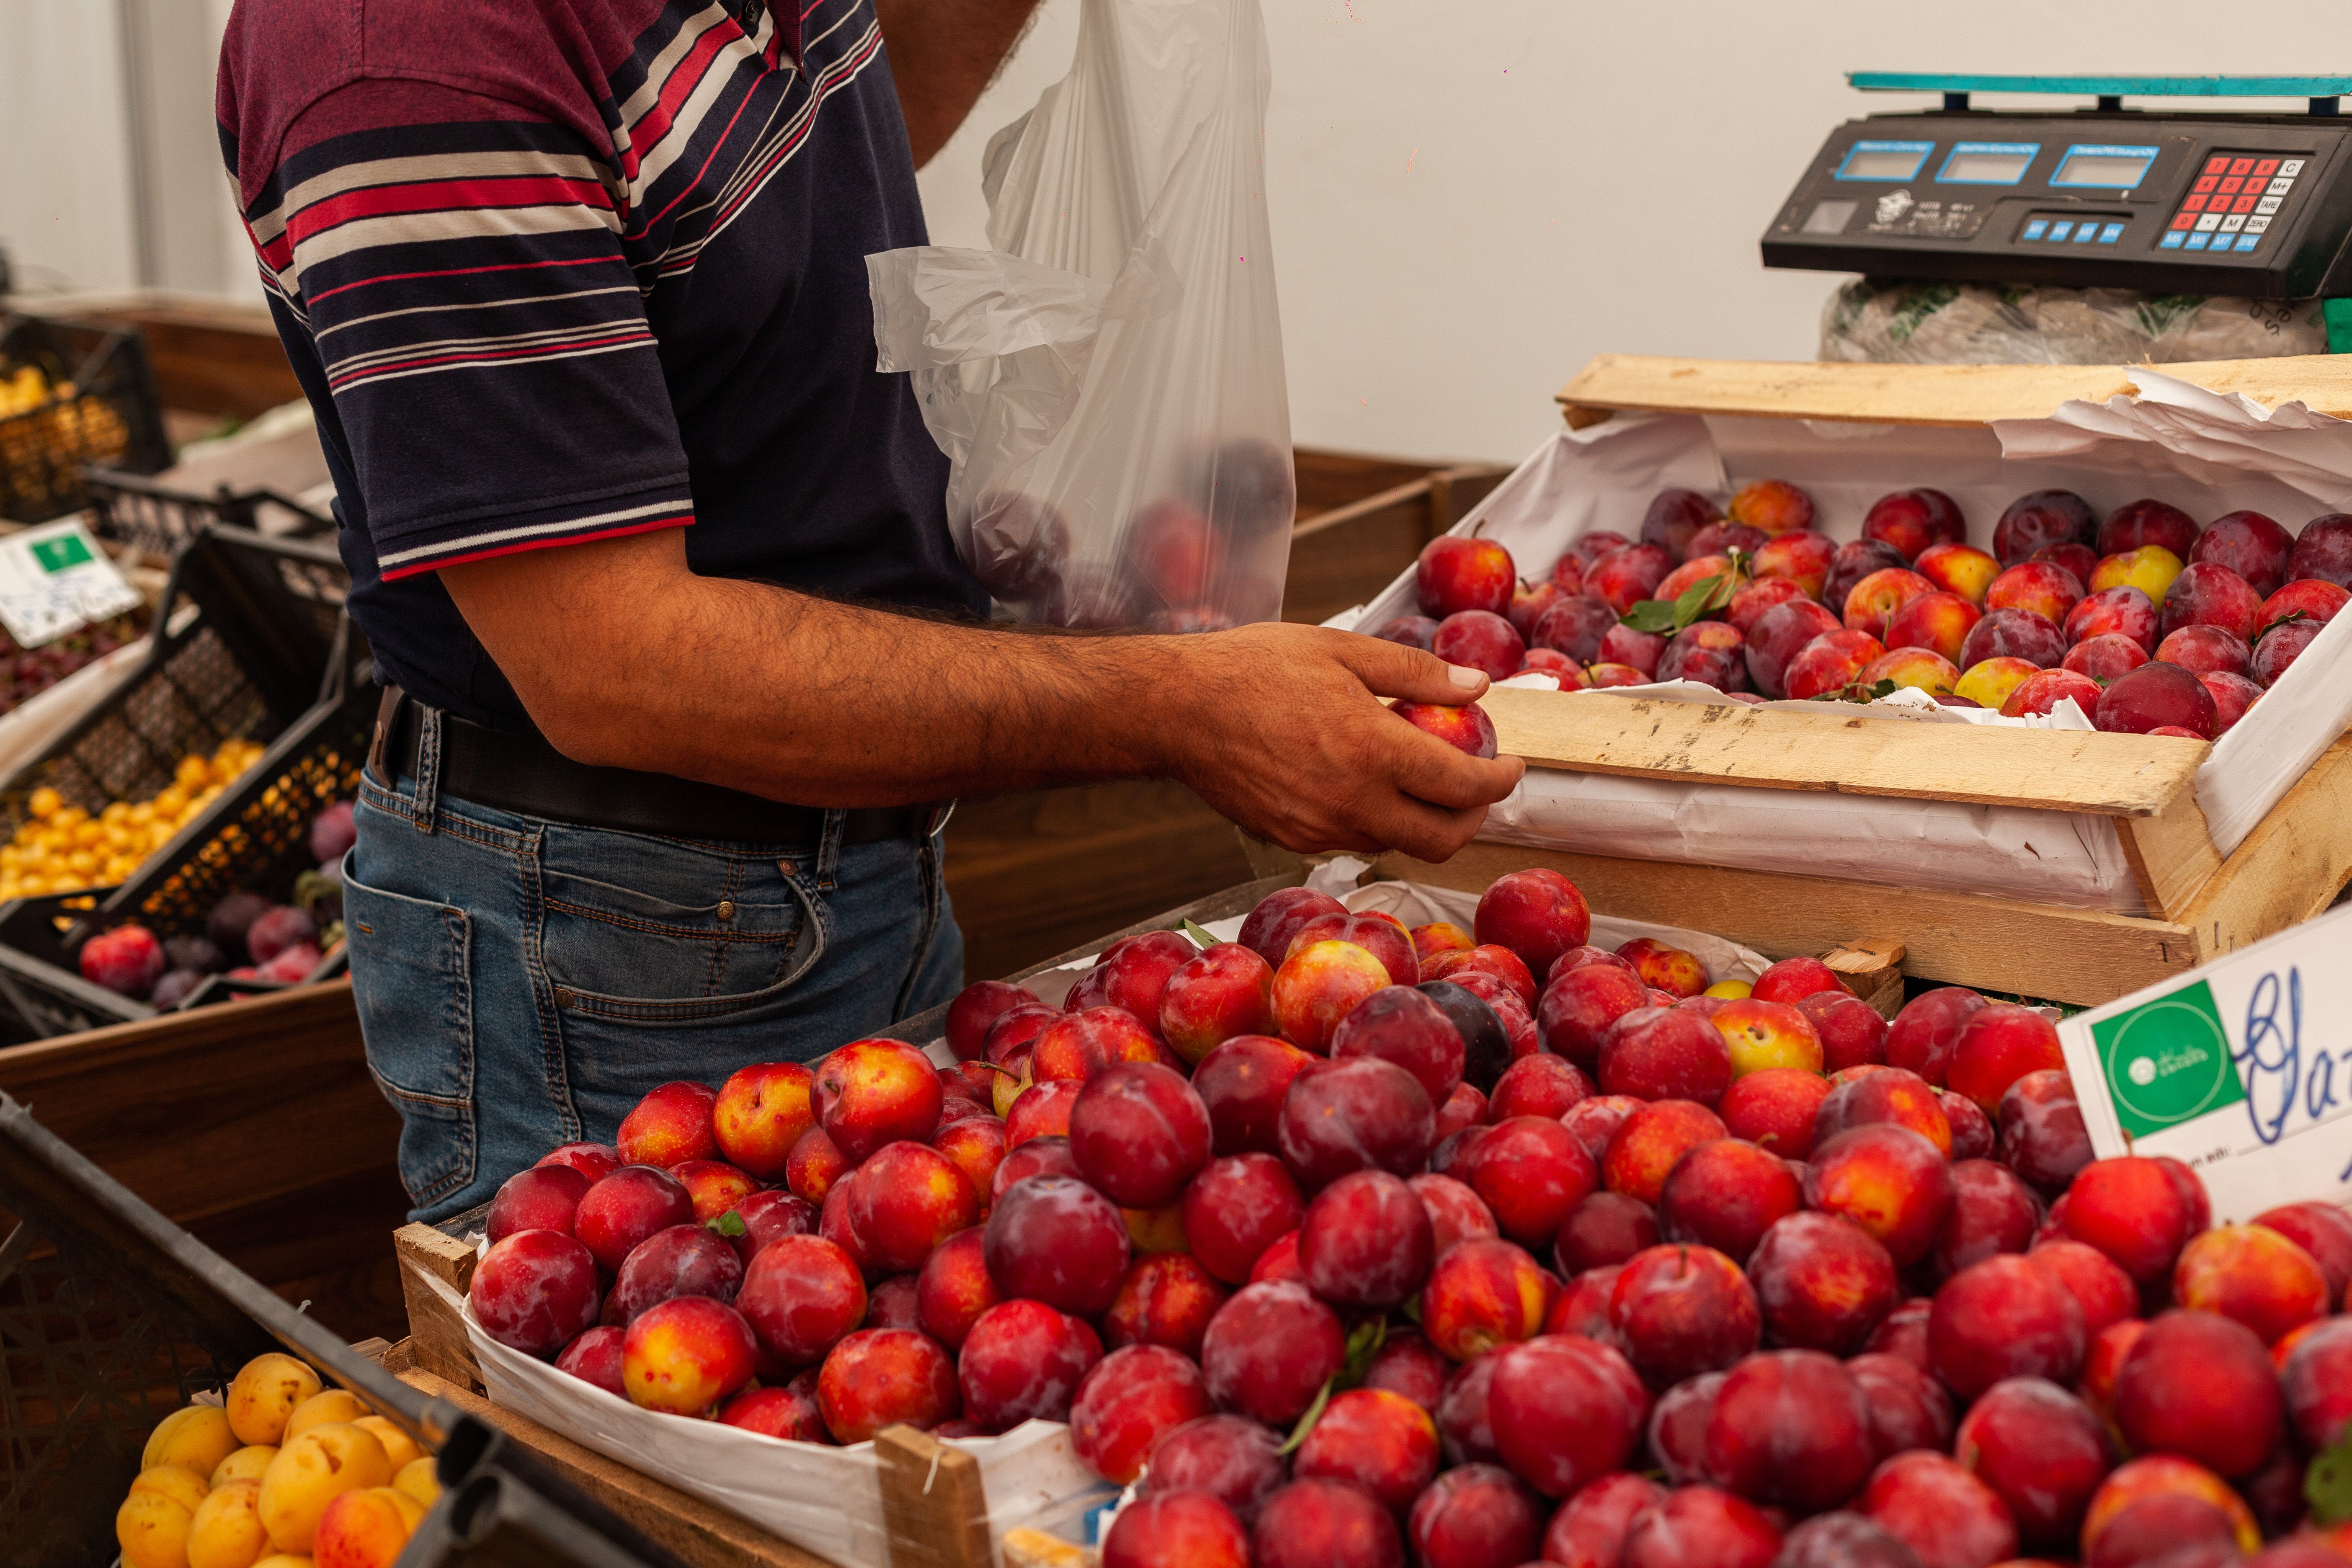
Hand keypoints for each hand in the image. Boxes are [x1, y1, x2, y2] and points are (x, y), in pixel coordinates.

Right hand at [1157, 623, 1525, 861]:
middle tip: (1479, 784)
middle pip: (1441, 840)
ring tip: (1420, 775)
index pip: (1466, 787)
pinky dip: (1377, 819)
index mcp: (1372, 750)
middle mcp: (1351, 802)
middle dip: (1474, 818)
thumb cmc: (1254, 668)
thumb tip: (1478, 686)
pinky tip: (1366, 782)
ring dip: (1424, 819)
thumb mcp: (1342, 651)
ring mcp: (1319, 829)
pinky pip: (1353, 839)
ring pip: (1397, 844)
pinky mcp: (1292, 839)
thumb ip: (1416, 672)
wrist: (1177, 708)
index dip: (1502, 780)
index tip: (1513, 764)